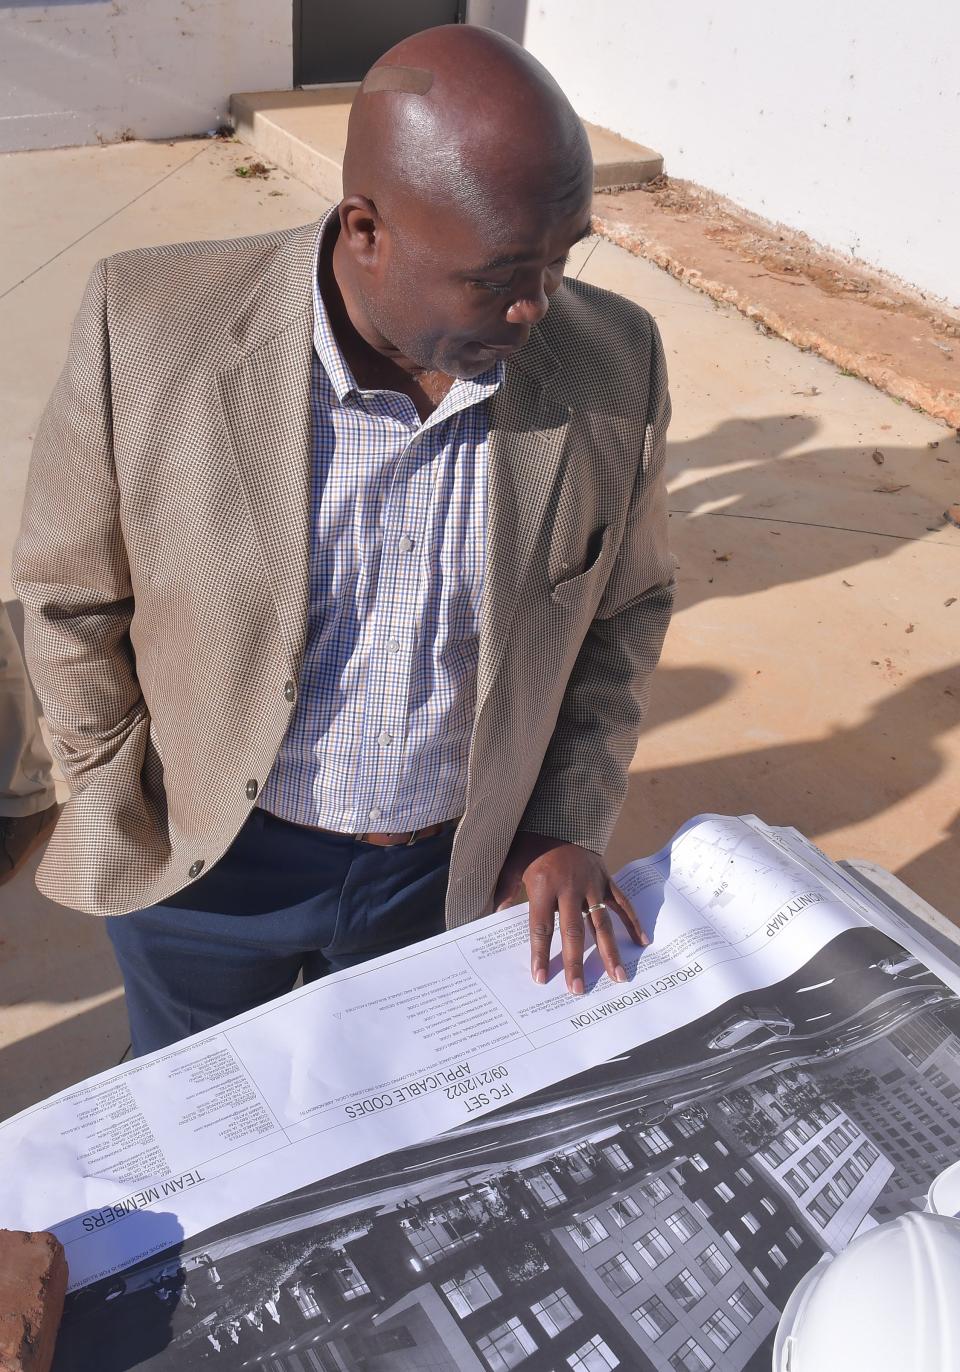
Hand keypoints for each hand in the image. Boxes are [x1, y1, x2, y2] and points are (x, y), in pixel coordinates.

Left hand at [494, 831, 648, 994]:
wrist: (559, 815)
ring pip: (602, 923)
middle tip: (578, 989)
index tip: (541, 978)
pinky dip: (633, 922)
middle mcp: (570, 887)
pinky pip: (622, 903)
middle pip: (573, 931)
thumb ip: (504, 892)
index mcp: (544, 886)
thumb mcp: (511, 865)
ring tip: (617, 977)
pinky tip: (641, 942)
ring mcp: (592, 883)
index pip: (541, 927)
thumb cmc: (531, 844)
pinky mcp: (606, 879)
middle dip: (576, 962)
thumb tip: (494, 917)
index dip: (540, 953)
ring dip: (610, 951)